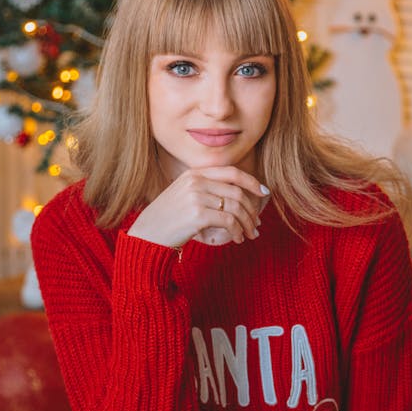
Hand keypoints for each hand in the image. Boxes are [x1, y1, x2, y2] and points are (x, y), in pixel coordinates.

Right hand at [127, 167, 266, 250]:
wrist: (147, 235)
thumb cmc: (168, 219)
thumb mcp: (184, 195)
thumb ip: (206, 190)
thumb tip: (238, 198)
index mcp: (194, 173)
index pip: (231, 172)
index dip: (251, 181)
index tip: (263, 192)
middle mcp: (195, 181)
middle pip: (237, 192)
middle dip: (251, 209)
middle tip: (257, 224)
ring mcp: (196, 197)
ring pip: (235, 207)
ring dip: (247, 223)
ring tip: (249, 235)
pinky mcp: (197, 214)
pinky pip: (228, 221)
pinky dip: (237, 231)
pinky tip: (237, 239)